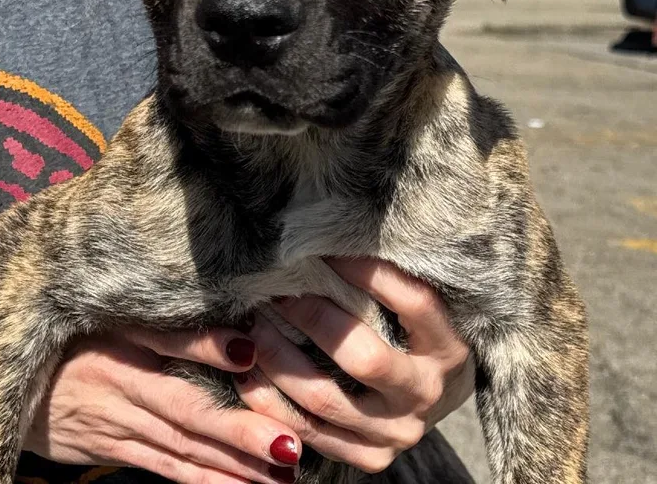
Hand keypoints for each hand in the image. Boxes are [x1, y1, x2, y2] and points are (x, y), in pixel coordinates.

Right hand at [24, 326, 302, 483]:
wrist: (4, 382)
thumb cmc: (67, 336)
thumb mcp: (104, 315)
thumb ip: (159, 316)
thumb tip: (222, 314)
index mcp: (117, 339)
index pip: (168, 340)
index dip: (208, 347)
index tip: (252, 350)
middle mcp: (119, 384)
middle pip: (185, 408)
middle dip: (237, 430)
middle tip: (288, 444)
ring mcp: (116, 423)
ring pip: (180, 447)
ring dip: (229, 464)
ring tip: (282, 473)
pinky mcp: (112, 448)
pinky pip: (163, 467)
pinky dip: (201, 480)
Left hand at [235, 259, 473, 474]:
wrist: (436, 399)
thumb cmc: (416, 336)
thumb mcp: (419, 311)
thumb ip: (387, 284)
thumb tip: (328, 238)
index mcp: (447, 349)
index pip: (413, 303)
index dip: (368, 273)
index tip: (323, 249)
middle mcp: (425, 394)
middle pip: (364, 358)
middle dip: (312, 319)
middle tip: (277, 292)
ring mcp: (397, 432)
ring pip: (325, 399)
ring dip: (279, 359)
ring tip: (253, 326)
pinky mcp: (369, 457)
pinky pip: (308, 434)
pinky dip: (271, 402)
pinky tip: (248, 372)